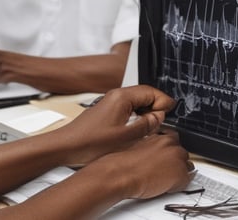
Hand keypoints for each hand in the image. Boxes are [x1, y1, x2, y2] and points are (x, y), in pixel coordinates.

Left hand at [54, 85, 176, 165]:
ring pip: (136, 101)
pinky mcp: (107, 111)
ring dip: (147, 111)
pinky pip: (128, 107)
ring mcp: (111, 102)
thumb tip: (159, 117)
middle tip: (163, 121)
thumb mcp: (125, 137)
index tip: (170, 113)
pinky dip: (137, 115)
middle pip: (144, 94)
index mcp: (122, 97)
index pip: (151, 91)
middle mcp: (116, 95)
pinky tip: (137, 128)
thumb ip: (146, 125)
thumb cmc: (89, 141)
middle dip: (156, 106)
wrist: (66, 145)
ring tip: (152, 126)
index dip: (163, 102)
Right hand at [87, 131, 191, 199]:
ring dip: (177, 172)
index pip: (174, 139)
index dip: (169, 149)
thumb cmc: (122, 162)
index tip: (164, 155)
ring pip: (187, 166)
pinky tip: (164, 186)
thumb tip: (151, 151)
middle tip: (162, 168)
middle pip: (182, 153)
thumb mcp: (135, 145)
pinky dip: (177, 185)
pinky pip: (186, 181)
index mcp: (160, 136)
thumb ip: (148, 145)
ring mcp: (178, 159)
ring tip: (162, 178)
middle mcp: (172, 145)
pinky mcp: (181, 175)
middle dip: (175, 160)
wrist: (121, 174)